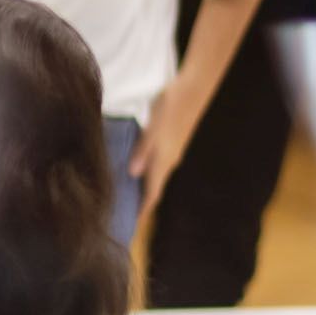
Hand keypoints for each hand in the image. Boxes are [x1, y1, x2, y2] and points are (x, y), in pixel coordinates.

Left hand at [128, 76, 202, 222]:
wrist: (194, 88)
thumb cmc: (171, 105)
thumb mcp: (153, 127)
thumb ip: (143, 149)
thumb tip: (132, 173)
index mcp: (164, 160)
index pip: (153, 193)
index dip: (142, 210)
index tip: (131, 226)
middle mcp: (169, 160)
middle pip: (153, 189)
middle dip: (140, 204)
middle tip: (122, 215)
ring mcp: (172, 152)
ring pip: (155, 178)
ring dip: (142, 190)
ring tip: (124, 197)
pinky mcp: (172, 143)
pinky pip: (157, 167)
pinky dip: (145, 175)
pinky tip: (134, 172)